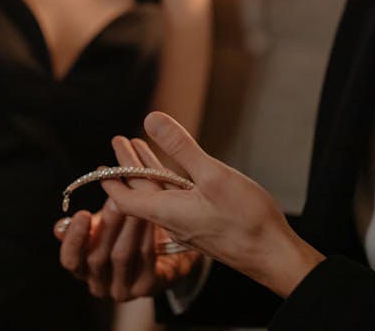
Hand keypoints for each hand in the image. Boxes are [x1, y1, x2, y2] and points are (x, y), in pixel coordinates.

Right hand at [54, 136, 201, 301]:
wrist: (164, 251)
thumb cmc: (124, 233)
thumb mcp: (101, 227)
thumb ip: (84, 225)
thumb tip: (61, 227)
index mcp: (83, 268)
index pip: (70, 259)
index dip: (74, 238)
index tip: (83, 214)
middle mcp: (99, 284)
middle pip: (97, 257)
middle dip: (107, 225)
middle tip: (116, 199)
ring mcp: (123, 289)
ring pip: (121, 255)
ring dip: (129, 226)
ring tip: (137, 203)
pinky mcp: (146, 287)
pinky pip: (146, 258)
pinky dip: (147, 235)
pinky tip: (153, 216)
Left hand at [101, 112, 324, 296]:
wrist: (273, 255)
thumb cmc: (246, 219)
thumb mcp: (212, 175)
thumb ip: (181, 147)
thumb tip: (151, 118)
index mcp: (167, 211)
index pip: (124, 198)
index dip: (110, 179)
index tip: (100, 161)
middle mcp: (173, 222)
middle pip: (142, 193)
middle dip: (129, 165)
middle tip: (121, 140)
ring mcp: (190, 225)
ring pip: (161, 196)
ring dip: (150, 171)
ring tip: (142, 148)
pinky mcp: (205, 227)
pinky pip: (177, 202)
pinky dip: (168, 182)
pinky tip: (176, 174)